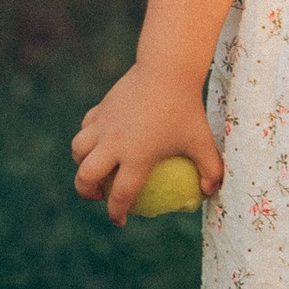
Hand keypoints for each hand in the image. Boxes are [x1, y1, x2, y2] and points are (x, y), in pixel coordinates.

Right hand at [72, 62, 223, 222]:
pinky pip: (86, 127)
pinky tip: (101, 139)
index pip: (120, 194)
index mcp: (136, 158)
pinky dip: (88, 137)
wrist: (167, 69)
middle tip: (97, 196)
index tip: (120, 220)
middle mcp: (113, 144)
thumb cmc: (186, 108)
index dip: (116, 212)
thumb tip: (210, 192)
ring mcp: (104, 125)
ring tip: (94, 167)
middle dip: (86, 192)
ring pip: (78, 150)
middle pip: (86, 177)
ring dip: (82, 163)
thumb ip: (211, 169)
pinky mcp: (101, 108)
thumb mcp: (203, 141)